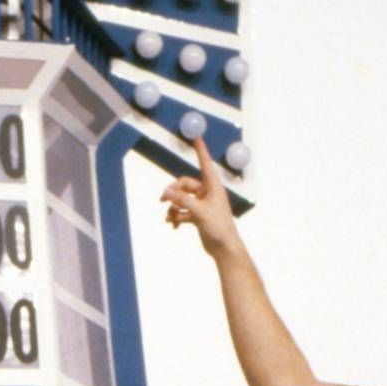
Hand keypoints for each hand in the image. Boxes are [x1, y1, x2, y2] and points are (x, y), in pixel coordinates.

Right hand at [160, 137, 241, 257]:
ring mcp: (202, 204)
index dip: (200, 150)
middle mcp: (207, 193)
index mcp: (213, 186)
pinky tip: (173, 225)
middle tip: (163, 199)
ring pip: (181, 199)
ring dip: (173, 208)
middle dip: (173, 192)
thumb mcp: (199, 211)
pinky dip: (176, 217)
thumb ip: (181, 200)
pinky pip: (182, 211)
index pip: (205, 163)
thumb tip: (166, 192)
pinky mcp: (198, 216)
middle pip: (184, 185)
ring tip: (169, 218)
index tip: (198, 137)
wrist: (224, 248)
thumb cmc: (218, 227)